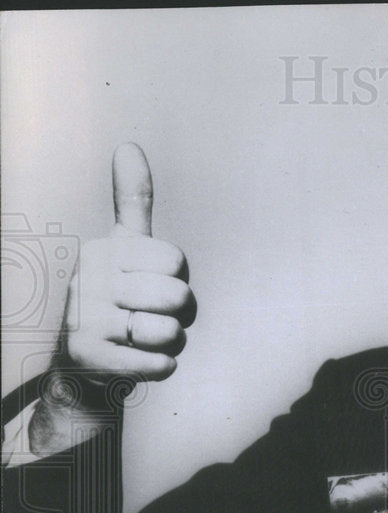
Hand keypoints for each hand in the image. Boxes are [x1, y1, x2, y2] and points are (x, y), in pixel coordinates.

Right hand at [63, 143, 195, 381]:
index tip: (151, 287)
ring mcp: (85, 319)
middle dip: (178, 315)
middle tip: (151, 318)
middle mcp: (89, 280)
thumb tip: (129, 145)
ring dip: (171, 343)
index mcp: (102, 250)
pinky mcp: (90, 358)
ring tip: (144, 340)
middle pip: (178, 297)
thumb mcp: (123, 249)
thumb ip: (133, 202)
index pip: (177, 262)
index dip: (176, 281)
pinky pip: (159, 364)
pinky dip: (161, 367)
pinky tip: (140, 361)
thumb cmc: (116, 301)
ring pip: (171, 332)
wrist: (83, 366)